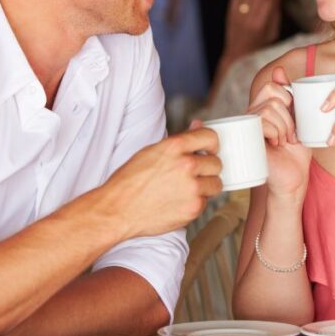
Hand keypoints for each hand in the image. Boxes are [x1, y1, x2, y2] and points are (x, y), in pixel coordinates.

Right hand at [100, 128, 222, 238]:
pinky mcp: (193, 208)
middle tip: (193, 174)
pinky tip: (179, 201)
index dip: (212, 144)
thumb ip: (180, 140)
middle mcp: (186, 165)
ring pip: (216, 183)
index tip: (210, 150)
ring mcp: (192, 188)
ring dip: (205, 186)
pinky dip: (196, 202)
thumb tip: (197, 126)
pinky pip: (206, 202)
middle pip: (216, 162)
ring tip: (187, 188)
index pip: (210, 137)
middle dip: (207, 168)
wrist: (118, 209)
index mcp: (174, 147)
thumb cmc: (130, 181)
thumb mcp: (152, 151)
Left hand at [223, 0, 280, 61]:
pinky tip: (248, 1)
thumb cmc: (259, 45)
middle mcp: (247, 19)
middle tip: (267, 2)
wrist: (238, 54)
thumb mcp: (273, 34)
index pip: (268, 1)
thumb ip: (276, 16)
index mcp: (259, 25)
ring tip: (257, 2)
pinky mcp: (230, 13)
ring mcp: (237, 16)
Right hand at [247, 67, 310, 199]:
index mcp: (261, 108)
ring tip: (284, 142)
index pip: (272, 86)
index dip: (288, 100)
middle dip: (289, 116)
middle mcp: (250, 115)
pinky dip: (277, 133)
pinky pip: (263, 122)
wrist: (293, 178)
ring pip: (269, 108)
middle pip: (272, 95)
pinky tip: (276, 146)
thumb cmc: (296, 151)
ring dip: (285, 127)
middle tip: (290, 135)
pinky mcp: (248, 138)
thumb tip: (278, 69)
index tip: (294, 122)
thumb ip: (291, 97)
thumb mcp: (298, 120)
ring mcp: (248, 126)